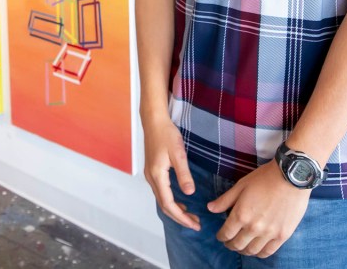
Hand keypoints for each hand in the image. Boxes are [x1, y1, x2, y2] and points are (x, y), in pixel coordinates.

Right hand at [142, 114, 198, 229]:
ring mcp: (150, 175)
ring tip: (190, 216)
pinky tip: (181, 201)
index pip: (169, 204)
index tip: (194, 224)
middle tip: (195, 224)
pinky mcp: (153, 171)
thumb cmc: (166, 134)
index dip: (181, 217)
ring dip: (175, 210)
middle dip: (179, 217)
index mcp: (157, 176)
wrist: (153, 121)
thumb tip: (189, 193)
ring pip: (162, 200)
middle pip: (164, 205)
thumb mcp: (178, 154)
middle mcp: (151, 179)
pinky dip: (171, 201)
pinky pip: (161, 192)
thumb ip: (184, 174)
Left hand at [208, 163, 309, 257]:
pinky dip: (259, 254)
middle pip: (237, 245)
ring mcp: (269, 233)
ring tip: (242, 246)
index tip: (221, 236)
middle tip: (230, 242)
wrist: (291, 177)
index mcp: (241, 215)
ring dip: (244, 251)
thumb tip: (210, 208)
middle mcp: (253, 227)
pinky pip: (268, 252)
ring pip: (252, 251)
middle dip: (230, 245)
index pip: (226, 234)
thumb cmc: (264, 178)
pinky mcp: (282, 236)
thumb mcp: (241, 185)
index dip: (221, 237)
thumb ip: (225, 200)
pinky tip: (257, 249)